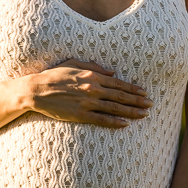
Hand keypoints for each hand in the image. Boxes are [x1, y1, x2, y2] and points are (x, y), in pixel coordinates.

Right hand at [26, 59, 152, 128]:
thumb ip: (95, 67)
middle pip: (121, 97)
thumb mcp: (74, 63)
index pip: (119, 84)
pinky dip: (115, 122)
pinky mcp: (80, 115)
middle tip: (150, 105)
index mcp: (92, 76)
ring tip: (144, 115)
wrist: (36, 90)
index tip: (144, 93)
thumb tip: (113, 72)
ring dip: (131, 112)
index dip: (133, 89)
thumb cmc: (54, 75)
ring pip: (115, 109)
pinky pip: (102, 120)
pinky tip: (125, 124)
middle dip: (138, 101)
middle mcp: (93, 89)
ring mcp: (87, 103)